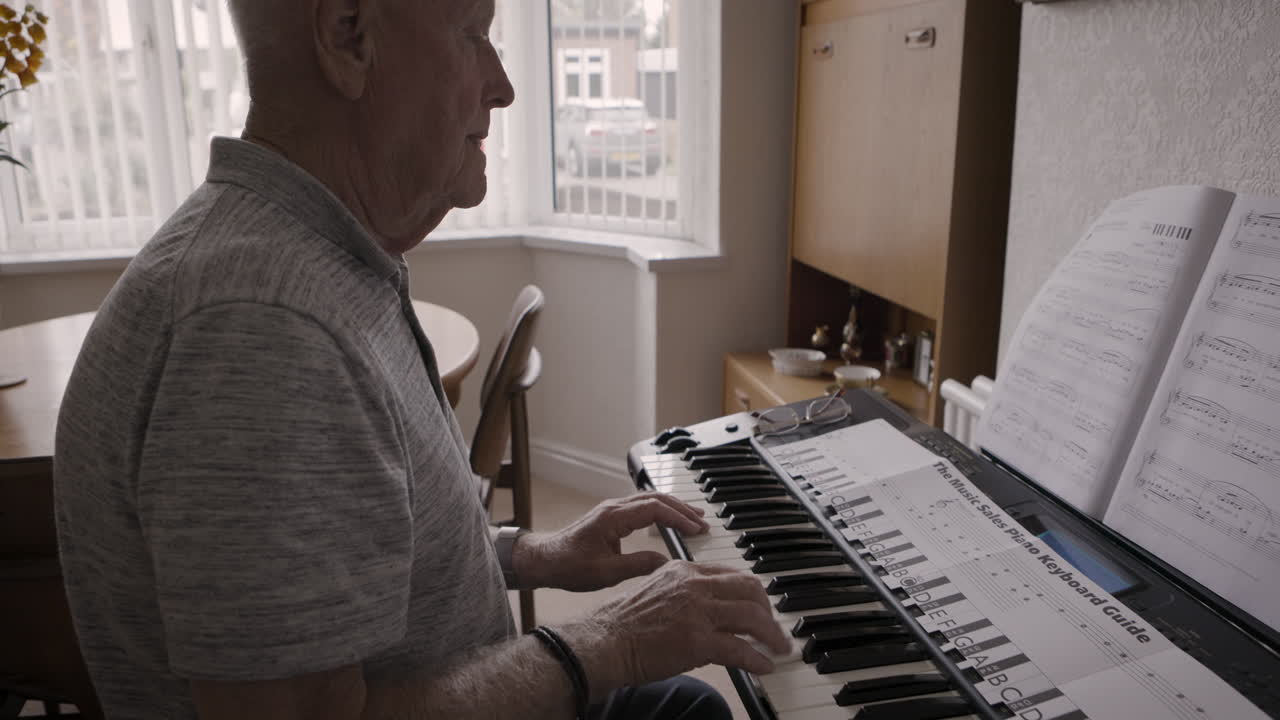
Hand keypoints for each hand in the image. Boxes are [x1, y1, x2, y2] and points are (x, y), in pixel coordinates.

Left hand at [513, 492, 708, 591]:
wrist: (544, 560)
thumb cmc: (568, 566)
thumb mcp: (606, 573)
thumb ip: (638, 566)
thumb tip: (667, 563)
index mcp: (612, 517)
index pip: (654, 509)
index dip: (678, 518)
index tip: (696, 530)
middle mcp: (614, 508)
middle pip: (656, 499)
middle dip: (682, 509)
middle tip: (704, 523)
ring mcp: (612, 510)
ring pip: (650, 500)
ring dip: (674, 508)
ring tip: (695, 519)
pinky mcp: (611, 517)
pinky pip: (642, 507)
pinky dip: (661, 511)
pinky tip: (671, 520)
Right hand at [578, 561, 791, 691]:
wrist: (604, 642)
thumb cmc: (624, 624)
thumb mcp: (658, 592)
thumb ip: (686, 594)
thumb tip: (711, 610)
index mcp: (684, 571)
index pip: (731, 574)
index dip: (752, 592)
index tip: (760, 606)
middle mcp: (694, 585)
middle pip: (749, 589)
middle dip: (767, 610)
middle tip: (773, 627)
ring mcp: (697, 611)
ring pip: (751, 616)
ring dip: (771, 634)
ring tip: (778, 647)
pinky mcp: (698, 640)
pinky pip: (740, 648)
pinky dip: (757, 659)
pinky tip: (764, 666)